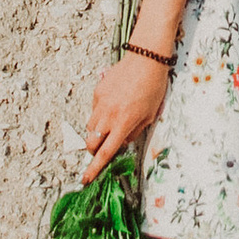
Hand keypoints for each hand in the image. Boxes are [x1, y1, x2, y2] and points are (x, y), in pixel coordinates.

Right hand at [81, 49, 168, 181]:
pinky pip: (94, 109)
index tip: (85, 179)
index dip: (94, 169)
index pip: (105, 153)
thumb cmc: (153, 87)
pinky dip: (100, 114)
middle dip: (93, 151)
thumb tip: (122, 142)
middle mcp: (108, 115)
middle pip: (91, 142)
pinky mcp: (97, 91)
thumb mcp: (150, 115)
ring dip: (97, 133)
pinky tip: (114, 105)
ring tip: (111, 125)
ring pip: (90, 127)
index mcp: (123, 124)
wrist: (146, 59)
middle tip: (102, 149)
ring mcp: (101, 102)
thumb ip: (134, 132)